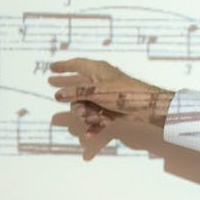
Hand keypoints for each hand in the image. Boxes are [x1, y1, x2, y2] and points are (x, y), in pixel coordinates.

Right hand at [48, 58, 173, 136]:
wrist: (148, 107)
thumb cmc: (123, 92)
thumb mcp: (97, 91)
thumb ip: (77, 92)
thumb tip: (58, 95)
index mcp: (97, 70)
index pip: (77, 64)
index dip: (63, 66)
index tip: (51, 68)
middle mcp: (100, 82)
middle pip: (79, 94)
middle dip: (78, 105)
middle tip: (82, 112)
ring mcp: (106, 97)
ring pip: (88, 107)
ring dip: (88, 116)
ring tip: (96, 119)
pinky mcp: (112, 109)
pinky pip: (98, 117)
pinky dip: (95, 125)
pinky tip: (90, 135)